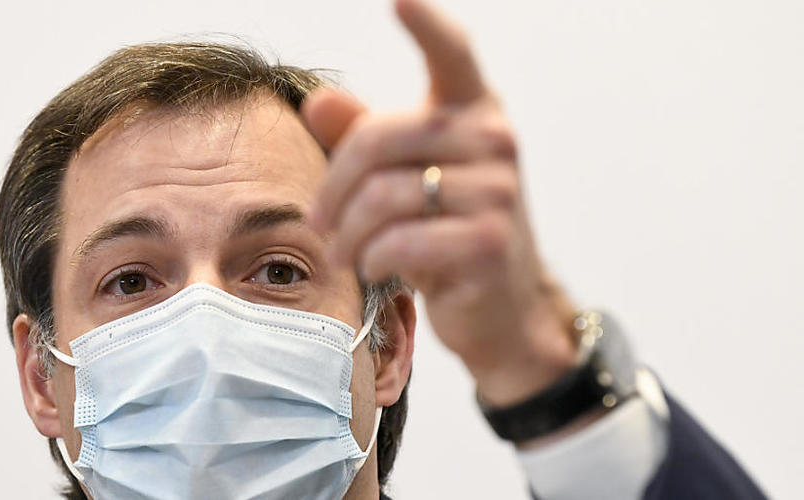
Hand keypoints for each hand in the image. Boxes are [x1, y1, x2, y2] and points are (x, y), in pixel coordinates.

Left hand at [304, 0, 578, 405]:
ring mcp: (498, 190)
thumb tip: (319, 102)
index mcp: (472, 111)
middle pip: (376, 140)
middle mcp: (493, 138)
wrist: (501, 307)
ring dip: (346, 234)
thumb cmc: (445, 230)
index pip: (452, 54)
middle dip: (332, 188)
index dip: (426, 24)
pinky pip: (400, 241)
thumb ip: (363, 137)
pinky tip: (375, 267)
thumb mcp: (404, 180)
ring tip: (342, 252)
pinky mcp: (490, 241)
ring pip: (381, 197)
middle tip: (317, 222)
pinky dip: (372, 260)